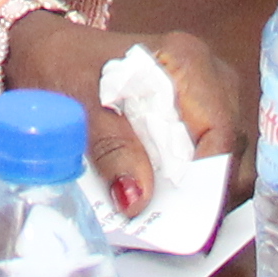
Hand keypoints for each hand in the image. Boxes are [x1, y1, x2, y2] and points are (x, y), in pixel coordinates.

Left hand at [0, 16, 249, 217]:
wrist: (47, 52)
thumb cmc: (61, 64)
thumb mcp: (76, 101)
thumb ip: (109, 146)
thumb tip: (137, 199)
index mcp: (187, 61)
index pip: (221, 130)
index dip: (209, 178)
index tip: (183, 216)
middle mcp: (210, 77)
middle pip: (230, 148)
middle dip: (205, 191)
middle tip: (168, 224)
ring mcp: (207, 99)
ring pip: (224, 157)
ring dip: (196, 190)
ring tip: (161, 217)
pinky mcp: (196, 119)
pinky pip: (206, 159)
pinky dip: (185, 184)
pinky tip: (159, 200)